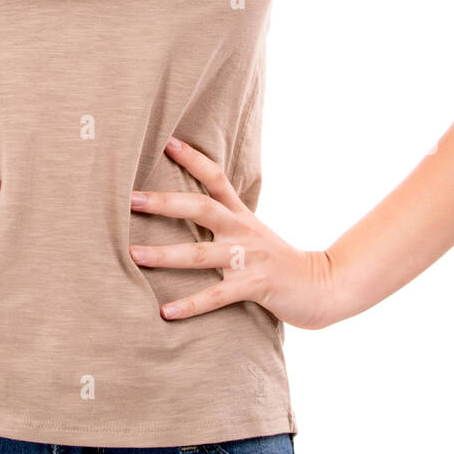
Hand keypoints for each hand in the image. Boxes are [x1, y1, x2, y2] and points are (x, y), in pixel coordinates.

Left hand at [129, 136, 337, 329]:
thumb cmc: (278, 261)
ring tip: (132, 254)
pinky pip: (217, 295)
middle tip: (130, 198)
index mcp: (240, 215)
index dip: (192, 158)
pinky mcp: (256, 286)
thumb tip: (187, 210)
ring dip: (164, 255)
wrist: (323, 286)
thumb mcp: (252, 233)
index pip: (216, 178)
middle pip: (201, 208)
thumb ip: (225, 220)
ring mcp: (249, 258)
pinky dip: (191, 304)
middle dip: (164, 202)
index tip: (166, 142)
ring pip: (201, 254)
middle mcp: (242, 231)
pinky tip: (166, 311)